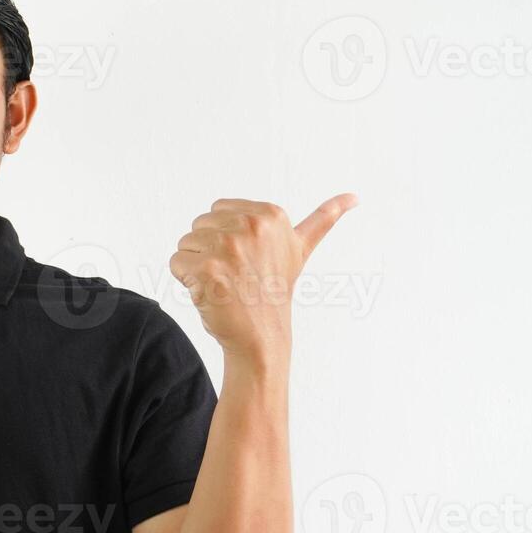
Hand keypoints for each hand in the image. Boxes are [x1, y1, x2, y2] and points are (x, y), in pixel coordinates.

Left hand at [168, 193, 358, 364]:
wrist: (262, 336)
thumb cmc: (275, 291)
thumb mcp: (300, 248)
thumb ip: (324, 219)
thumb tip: (354, 197)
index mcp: (270, 215)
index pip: (217, 211)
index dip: (225, 237)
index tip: (247, 259)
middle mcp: (251, 226)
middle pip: (199, 225)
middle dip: (209, 250)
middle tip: (235, 275)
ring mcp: (228, 247)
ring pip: (186, 244)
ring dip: (197, 266)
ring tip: (224, 284)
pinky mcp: (206, 268)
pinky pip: (176, 263)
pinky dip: (185, 280)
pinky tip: (210, 293)